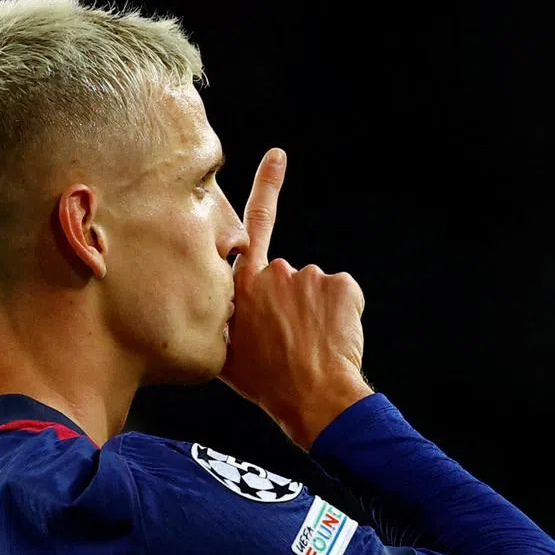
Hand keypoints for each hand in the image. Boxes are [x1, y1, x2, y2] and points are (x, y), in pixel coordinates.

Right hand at [219, 148, 373, 448]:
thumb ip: (217, 318)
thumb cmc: (267, 382)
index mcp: (241, 285)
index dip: (268, 187)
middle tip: (290, 342)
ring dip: (316, 311)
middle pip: (287, 276)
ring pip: (316, 289)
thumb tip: (211, 312)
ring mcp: (307, 275)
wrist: (313, 397)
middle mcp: (272, 270)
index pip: (254, 225)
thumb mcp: (223, 353)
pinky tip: (333, 339)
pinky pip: (343, 295)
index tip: (279, 157)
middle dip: (292, 302)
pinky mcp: (340, 284)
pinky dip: (342, 315)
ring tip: (310, 346)